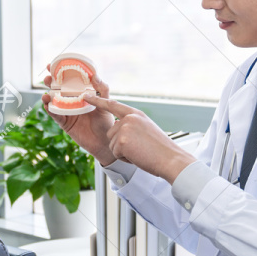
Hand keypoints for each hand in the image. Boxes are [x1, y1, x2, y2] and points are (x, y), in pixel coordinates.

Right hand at [41, 64, 117, 164]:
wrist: (105, 143)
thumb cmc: (107, 122)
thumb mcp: (107, 103)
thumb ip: (102, 89)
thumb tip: (95, 75)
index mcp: (82, 94)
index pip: (69, 80)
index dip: (60, 72)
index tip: (53, 63)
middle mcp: (72, 101)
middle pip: (57, 88)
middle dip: (50, 81)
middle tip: (48, 77)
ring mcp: (67, 111)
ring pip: (53, 100)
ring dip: (47, 94)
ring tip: (47, 92)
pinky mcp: (64, 122)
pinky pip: (54, 114)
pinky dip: (49, 108)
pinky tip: (47, 103)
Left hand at [81, 94, 195, 183]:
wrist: (170, 159)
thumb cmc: (160, 149)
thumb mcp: (146, 129)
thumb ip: (131, 125)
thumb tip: (115, 126)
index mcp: (136, 114)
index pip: (113, 105)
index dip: (98, 100)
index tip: (86, 96)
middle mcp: (129, 118)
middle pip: (111, 132)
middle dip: (120, 144)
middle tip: (139, 147)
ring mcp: (124, 128)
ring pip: (112, 144)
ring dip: (123, 152)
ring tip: (139, 151)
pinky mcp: (122, 141)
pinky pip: (115, 153)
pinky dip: (125, 158)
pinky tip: (138, 156)